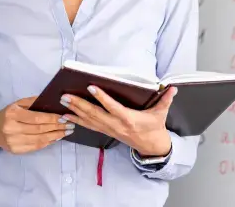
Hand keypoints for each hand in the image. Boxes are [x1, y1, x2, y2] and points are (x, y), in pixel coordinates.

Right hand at [0, 96, 73, 154]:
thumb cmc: (8, 114)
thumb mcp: (18, 103)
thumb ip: (34, 102)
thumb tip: (52, 101)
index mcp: (12, 114)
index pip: (36, 118)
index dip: (51, 118)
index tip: (64, 117)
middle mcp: (11, 129)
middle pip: (39, 129)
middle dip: (57, 127)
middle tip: (70, 125)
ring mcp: (13, 142)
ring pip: (39, 140)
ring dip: (55, 136)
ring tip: (67, 132)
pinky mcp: (16, 151)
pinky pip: (36, 147)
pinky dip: (48, 142)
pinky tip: (56, 138)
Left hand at [60, 86, 175, 156]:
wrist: (151, 146)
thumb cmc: (154, 127)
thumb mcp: (161, 114)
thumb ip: (166, 100)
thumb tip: (173, 88)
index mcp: (128, 119)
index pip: (112, 107)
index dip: (102, 98)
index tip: (91, 87)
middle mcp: (116, 125)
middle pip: (94, 114)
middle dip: (79, 105)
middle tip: (65, 96)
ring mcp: (109, 129)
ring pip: (89, 120)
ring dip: (74, 111)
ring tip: (62, 103)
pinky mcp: (106, 131)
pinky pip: (88, 126)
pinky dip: (76, 120)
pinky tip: (65, 116)